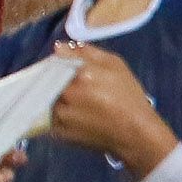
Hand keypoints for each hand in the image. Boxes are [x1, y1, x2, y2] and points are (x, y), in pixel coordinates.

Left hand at [48, 44, 176, 171]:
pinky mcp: (58, 131)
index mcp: (81, 75)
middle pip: (46, 80)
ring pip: (45, 98)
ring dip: (54, 96)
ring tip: (77, 102)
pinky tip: (75, 115)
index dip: (58, 63)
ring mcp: (60, 115)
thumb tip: (59, 47)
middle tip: (74, 87)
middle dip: (54, 80)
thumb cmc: (129, 98)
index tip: (64, 67)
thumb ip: (87, 52)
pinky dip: (56, 113)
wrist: (136, 134)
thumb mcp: (115, 65)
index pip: (54, 61)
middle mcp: (67, 94)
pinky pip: (48, 116)